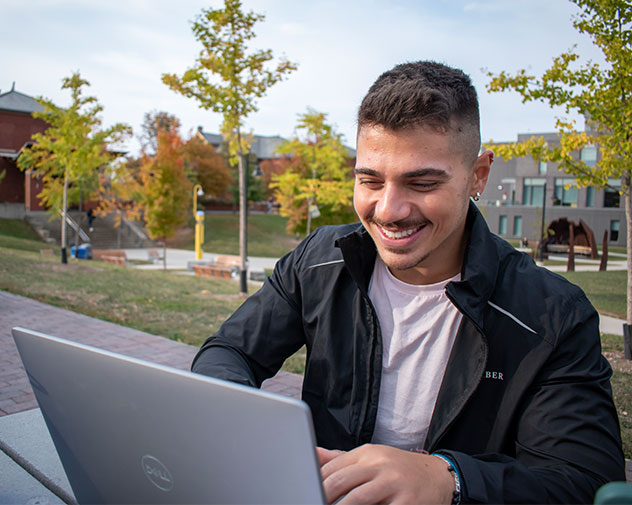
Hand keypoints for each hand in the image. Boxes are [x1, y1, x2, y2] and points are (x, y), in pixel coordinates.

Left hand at [317, 444, 454, 504]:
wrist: (439, 476)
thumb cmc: (399, 470)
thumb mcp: (372, 458)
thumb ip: (341, 459)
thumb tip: (313, 454)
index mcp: (367, 453)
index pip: (332, 467)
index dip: (315, 483)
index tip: (305, 493)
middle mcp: (379, 464)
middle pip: (340, 481)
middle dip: (321, 497)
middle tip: (311, 502)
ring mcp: (394, 483)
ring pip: (356, 499)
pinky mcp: (407, 503)